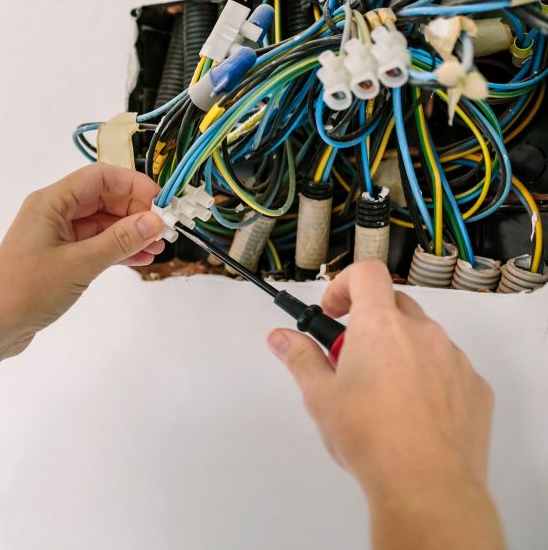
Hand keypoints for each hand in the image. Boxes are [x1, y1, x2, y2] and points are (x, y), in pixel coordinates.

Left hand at [0, 163, 164, 357]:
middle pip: (102, 198)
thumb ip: (119, 241)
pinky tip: (139, 259)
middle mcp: (52, 211)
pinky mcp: (57, 258)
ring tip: (158, 247)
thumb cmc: (28, 289)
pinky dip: (115, 249)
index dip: (133, 185)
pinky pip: (93, 244)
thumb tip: (155, 221)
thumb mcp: (79, 264)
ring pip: (100, 223)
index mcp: (51, 201)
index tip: (162, 204)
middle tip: (165, 230)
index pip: (100, 177)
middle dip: (135, 211)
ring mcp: (54, 235)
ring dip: (129, 232)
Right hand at [267, 260, 501, 548]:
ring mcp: (454, 360)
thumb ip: (300, 358)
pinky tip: (411, 413)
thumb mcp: (319, 397)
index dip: (344, 284)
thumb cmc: (373, 439)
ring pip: (424, 338)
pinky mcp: (475, 388)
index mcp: (380, 326)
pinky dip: (429, 378)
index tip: (333, 310)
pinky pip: (449, 368)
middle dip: (369, 322)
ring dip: (400, 351)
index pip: (367, 273)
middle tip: (349, 358)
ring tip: (380, 394)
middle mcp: (423, 334)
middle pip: (394, 304)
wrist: (426, 485)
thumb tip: (281, 338)